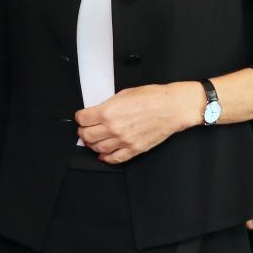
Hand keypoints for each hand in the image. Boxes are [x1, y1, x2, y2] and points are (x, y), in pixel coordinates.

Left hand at [76, 82, 195, 163]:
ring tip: (93, 140)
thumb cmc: (151, 97)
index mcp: (108, 112)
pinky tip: (104, 155)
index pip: (83, 119)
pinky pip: (115, 158)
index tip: (82, 117)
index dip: (80, 117)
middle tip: (85, 129)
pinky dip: (106, 158)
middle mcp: (113, 128)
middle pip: (87, 135)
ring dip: (92, 145)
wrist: (172, 107)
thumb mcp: (123, 94)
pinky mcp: (134, 149)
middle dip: (83, 131)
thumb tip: (98, 113)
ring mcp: (124, 141)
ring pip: (98, 149)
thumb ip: (107, 105)